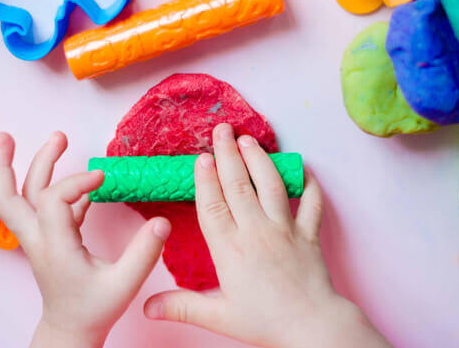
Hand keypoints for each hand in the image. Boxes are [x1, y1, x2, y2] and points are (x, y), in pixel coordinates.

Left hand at [0, 132, 170, 347]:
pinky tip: (83, 182)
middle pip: (8, 195)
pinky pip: (47, 207)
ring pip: (22, 197)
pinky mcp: (51, 239)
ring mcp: (41, 238)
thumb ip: (143, 252)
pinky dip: (58, 188)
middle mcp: (38, 239)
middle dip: (4, 163)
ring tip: (55, 140)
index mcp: (53, 247)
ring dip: (30, 168)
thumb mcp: (124, 284)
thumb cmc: (93, 309)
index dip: (76, 181)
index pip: (53, 199)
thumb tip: (161, 222)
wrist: (71, 330)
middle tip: (8, 135)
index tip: (102, 177)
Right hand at [144, 123, 391, 347]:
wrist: (312, 328)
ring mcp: (285, 229)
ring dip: (259, 160)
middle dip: (228, 154)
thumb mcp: (218, 317)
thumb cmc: (265, 322)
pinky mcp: (308, 234)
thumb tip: (146, 307)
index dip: (206, 179)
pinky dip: (309, 185)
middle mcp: (256, 232)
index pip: (213, 205)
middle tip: (222, 130)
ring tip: (249, 140)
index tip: (202, 157)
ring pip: (271, 185)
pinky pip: (311, 204)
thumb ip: (181, 306)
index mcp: (231, 249)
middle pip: (239, 185)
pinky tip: (303, 170)